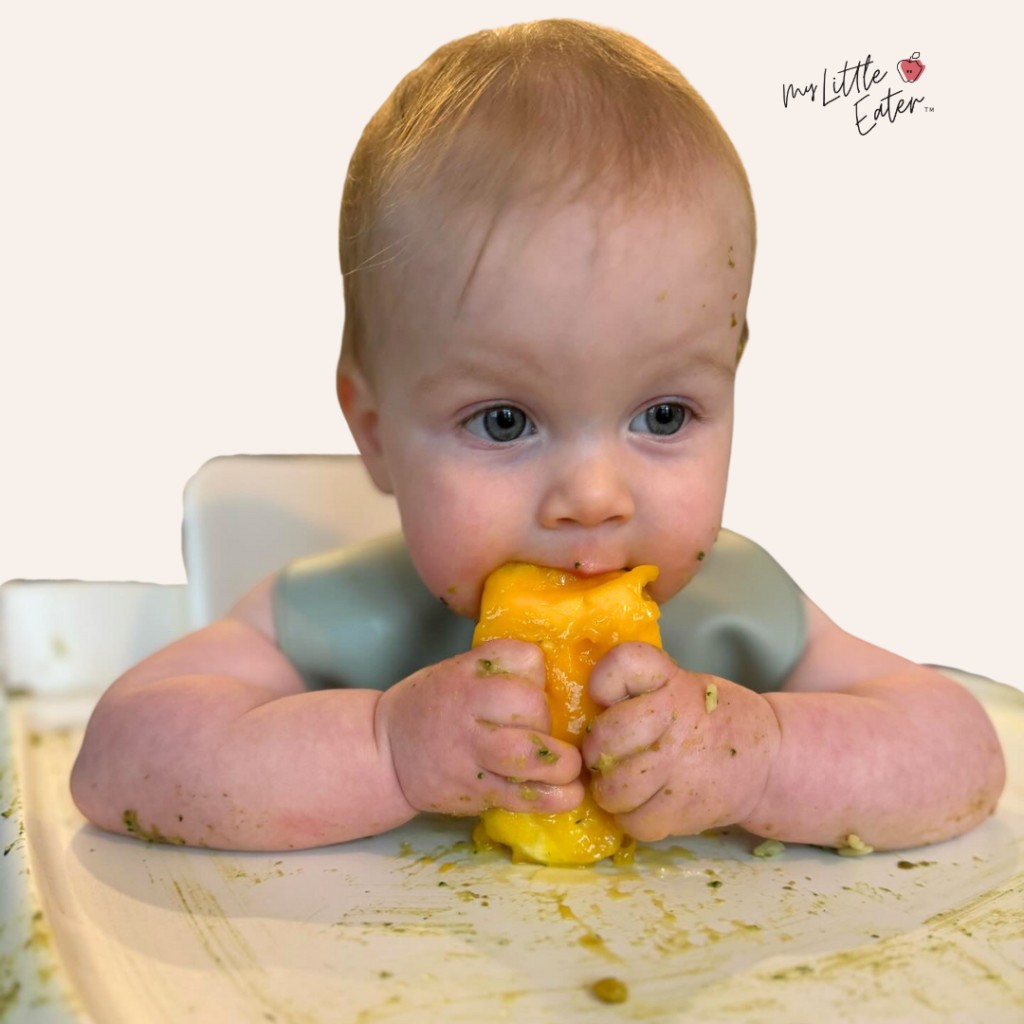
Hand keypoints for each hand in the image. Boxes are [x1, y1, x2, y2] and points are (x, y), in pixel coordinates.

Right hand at [376, 639, 583, 816]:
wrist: (386, 753)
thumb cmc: (432, 706)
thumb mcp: (457, 670)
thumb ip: (499, 670)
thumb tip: (557, 681)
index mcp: (466, 674)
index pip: (524, 660)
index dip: (538, 675)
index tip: (534, 689)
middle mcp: (468, 710)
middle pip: (531, 705)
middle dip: (548, 719)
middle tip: (543, 731)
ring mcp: (471, 754)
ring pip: (530, 754)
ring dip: (562, 762)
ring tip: (569, 766)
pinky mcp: (476, 792)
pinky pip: (523, 796)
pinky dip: (554, 797)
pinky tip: (569, 793)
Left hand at [581, 643, 780, 840]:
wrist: (769, 760)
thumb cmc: (712, 720)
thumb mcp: (682, 684)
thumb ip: (640, 690)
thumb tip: (585, 711)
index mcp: (673, 682)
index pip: (626, 663)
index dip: (605, 681)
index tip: (604, 697)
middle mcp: (677, 719)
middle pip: (606, 736)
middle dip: (597, 751)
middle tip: (608, 756)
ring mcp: (681, 766)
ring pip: (613, 788)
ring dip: (610, 791)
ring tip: (625, 785)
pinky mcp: (687, 809)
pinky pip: (635, 822)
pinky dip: (631, 819)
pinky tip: (644, 806)